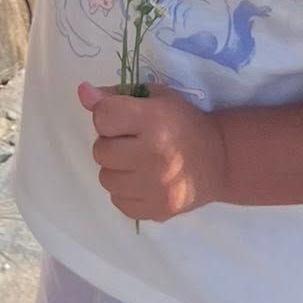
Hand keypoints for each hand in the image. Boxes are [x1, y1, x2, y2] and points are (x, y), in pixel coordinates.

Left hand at [78, 81, 228, 223]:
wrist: (220, 160)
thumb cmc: (184, 122)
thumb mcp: (156, 98)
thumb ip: (116, 95)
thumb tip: (82, 92)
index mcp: (153, 121)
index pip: (102, 117)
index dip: (107, 116)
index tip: (123, 119)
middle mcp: (152, 156)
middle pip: (100, 150)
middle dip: (111, 143)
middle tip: (132, 141)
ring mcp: (155, 188)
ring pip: (106, 178)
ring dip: (116, 168)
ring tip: (137, 161)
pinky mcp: (157, 211)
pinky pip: (118, 201)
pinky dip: (125, 191)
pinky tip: (142, 180)